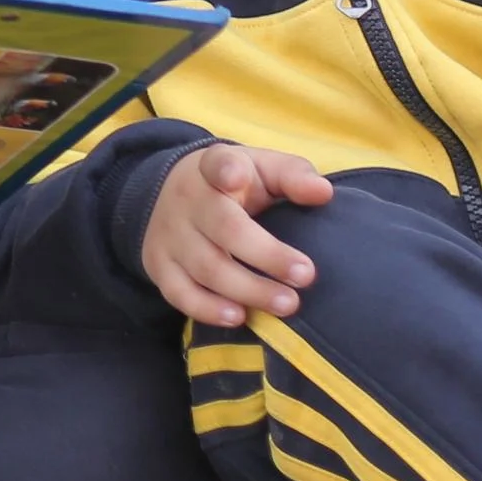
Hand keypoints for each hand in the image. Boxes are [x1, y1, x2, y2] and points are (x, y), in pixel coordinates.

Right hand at [139, 143, 333, 328]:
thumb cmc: (236, 184)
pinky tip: (239, 317)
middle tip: (306, 276)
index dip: (225, 170)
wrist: (175, 195)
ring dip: (248, 290)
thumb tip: (322, 193)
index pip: (217, 163)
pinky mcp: (158, 265)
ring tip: (287, 304)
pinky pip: (179, 293)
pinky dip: (207, 309)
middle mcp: (187, 199)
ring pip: (206, 267)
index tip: (237, 177)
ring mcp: (169, 234)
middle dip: (266, 255)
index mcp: (214, 167)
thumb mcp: (263, 168)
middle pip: (224, 228)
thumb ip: (294, 176)